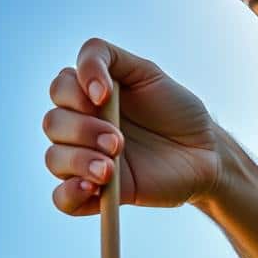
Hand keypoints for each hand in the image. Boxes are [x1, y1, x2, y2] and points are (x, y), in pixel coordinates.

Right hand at [44, 38, 219, 214]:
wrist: (204, 152)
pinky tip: (92, 188)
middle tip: (118, 141)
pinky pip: (63, 199)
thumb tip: (85, 81)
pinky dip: (70, 194)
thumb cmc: (177, 110)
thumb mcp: (147, 72)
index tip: (104, 97)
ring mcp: (87, 160)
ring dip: (79, 161)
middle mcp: (81, 127)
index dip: (74, 91)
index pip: (60, 88)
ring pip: (54, 159)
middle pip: (53, 123)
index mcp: (88, 96)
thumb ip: (109, 58)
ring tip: (110, 169)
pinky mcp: (97, 193)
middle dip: (83, 130)